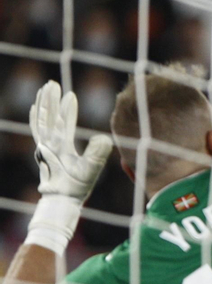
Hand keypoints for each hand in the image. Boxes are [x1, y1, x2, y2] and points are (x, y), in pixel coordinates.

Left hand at [25, 81, 112, 252]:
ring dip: (42, 104)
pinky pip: (36, 128)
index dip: (67, 109)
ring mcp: (43, 146)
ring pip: (40, 120)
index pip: (63, 124)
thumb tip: (103, 138)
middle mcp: (48, 144)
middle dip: (50, 100)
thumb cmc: (76, 186)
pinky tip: (36, 108)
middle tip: (52, 83)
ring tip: (45, 88)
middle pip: (48, 117)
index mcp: (60, 147)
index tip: (70, 95)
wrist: (59, 199)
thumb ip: (97, 155)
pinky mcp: (42, 149)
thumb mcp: (90, 172)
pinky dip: (35, 116)